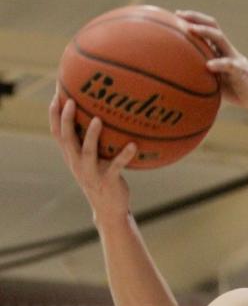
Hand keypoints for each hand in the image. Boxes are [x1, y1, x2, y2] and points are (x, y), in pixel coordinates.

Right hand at [49, 91, 136, 225]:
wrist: (109, 209)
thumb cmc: (102, 179)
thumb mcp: (91, 162)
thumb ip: (89, 143)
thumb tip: (100, 116)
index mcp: (71, 157)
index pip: (56, 133)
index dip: (54, 115)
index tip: (56, 96)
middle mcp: (77, 164)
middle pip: (66, 139)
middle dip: (66, 120)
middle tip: (70, 101)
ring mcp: (92, 173)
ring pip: (88, 151)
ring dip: (91, 135)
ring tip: (98, 119)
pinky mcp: (108, 180)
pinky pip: (117, 166)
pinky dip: (125, 155)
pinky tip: (134, 145)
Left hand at [176, 10, 247, 111]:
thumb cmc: (242, 93)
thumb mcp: (220, 84)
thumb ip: (206, 78)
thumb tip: (184, 82)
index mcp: (223, 53)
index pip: (209, 30)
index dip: (194, 21)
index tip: (177, 16)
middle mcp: (229, 51)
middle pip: (212, 27)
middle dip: (195, 18)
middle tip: (179, 15)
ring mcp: (236, 59)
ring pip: (220, 39)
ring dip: (204, 32)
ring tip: (190, 30)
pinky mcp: (242, 71)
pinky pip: (229, 65)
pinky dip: (219, 64)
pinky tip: (209, 66)